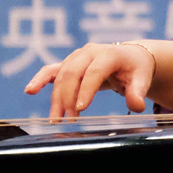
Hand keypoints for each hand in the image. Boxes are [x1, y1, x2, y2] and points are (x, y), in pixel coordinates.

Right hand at [24, 42, 155, 119]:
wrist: (130, 58)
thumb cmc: (136, 69)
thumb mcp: (141, 79)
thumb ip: (138, 92)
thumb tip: (137, 106)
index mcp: (109, 54)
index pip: (95, 72)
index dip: (87, 89)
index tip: (81, 108)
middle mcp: (89, 52)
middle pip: (73, 74)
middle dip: (69, 98)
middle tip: (70, 120)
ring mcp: (77, 57)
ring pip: (61, 77)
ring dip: (57, 98)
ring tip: (56, 120)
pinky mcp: (68, 64)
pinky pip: (51, 70)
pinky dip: (40, 79)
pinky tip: (30, 90)